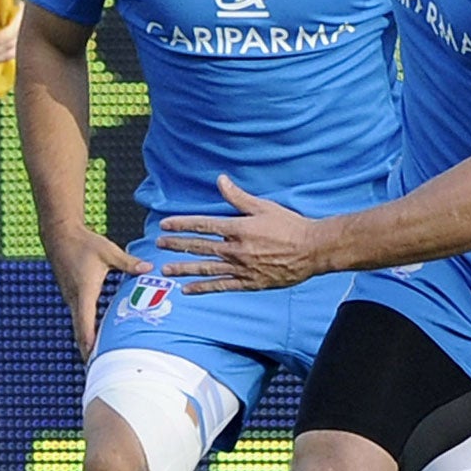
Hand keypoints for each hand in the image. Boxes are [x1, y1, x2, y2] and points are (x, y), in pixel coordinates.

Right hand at [46, 222, 150, 355]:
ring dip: (86, 342)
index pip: (85, 323)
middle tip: (97, 370)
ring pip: (79, 326)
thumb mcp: (109, 252)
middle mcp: (75, 299)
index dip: (89, 342)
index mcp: (84, 292)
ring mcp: (71, 298)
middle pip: (80, 331)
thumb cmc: (84, 243)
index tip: (94, 359)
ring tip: (98, 360)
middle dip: (88, 351)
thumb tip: (149, 268)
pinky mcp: (72, 295)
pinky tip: (95, 338)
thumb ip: (129, 263)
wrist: (60, 235)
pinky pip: (79, 317)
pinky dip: (85, 330)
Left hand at [155, 174, 326, 291]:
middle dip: (177, 245)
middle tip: (158, 244)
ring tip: (166, 269)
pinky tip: (188, 289)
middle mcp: (235, 249)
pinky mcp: (249, 282)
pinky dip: (203, 288)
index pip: (202, 225)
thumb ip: (238, 197)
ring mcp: (241, 268)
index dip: (181, 224)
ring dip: (184, 268)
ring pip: (206, 268)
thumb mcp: (264, 207)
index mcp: (238, 228)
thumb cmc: (290, 226)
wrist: (312, 250)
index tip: (164, 224)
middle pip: (199, 246)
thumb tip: (220, 180)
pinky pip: (221, 286)